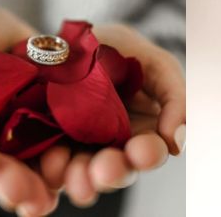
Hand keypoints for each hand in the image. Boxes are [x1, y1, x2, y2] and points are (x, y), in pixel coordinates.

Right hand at [0, 6, 57, 215]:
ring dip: (29, 187)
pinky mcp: (43, 131)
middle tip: (22, 194)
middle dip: (4, 180)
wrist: (9, 31)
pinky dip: (55, 172)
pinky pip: (48, 155)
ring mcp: (13, 137)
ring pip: (18, 168)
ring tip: (43, 202)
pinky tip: (63, 188)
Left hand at [38, 24, 185, 206]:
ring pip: (83, 174)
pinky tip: (52, 164)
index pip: (150, 152)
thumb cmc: (118, 49)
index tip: (142, 152)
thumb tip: (175, 144)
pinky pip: (49, 165)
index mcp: (142, 132)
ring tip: (78, 182)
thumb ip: (175, 97)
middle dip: (112, 172)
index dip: (148, 154)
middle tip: (105, 170)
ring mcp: (77, 148)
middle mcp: (112, 147)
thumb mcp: (155, 63)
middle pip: (117, 170)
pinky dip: (51, 168)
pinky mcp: (45, 146)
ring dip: (82, 179)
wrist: (68, 38)